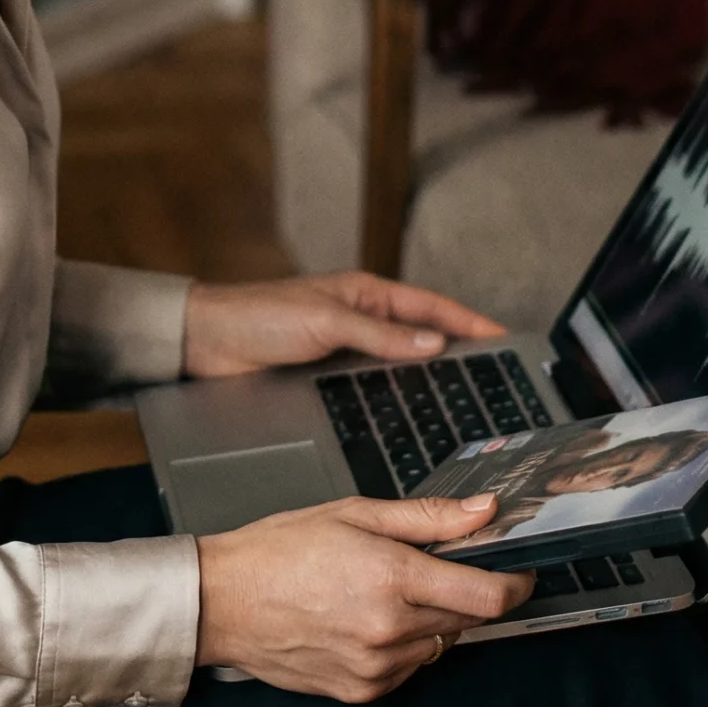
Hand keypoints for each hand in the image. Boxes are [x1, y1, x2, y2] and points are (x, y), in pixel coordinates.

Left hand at [183, 271, 502, 379]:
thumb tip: (433, 342)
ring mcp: (345, 346)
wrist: (207, 342)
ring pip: (399, 362)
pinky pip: (374, 383)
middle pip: (421, 334)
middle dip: (457, 350)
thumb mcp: (326, 321)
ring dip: (427, 376)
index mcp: (365, 293)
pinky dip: (397, 394)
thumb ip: (380, 333)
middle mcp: (360, 317)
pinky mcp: (328, 373)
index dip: (467, 321)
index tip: (500, 336)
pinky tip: (410, 413)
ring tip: (461, 399)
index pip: (430, 306)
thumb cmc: (258, 316)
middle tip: (492, 375)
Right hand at [196, 492, 533, 698]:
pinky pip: (409, 669)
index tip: (519, 572)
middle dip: (466, 592)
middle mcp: (389, 629)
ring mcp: (376, 667)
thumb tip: (485, 510)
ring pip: (440, 644)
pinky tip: (368, 621)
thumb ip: (429, 518)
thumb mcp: (355, 514)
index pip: (488, 596)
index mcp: (392, 577)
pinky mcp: (362, 691)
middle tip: (434, 569)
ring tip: (387, 594)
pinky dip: (404, 646)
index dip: (515, 584)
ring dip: (432, 620)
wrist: (223, 602)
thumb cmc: (280, 550)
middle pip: (468, 619)